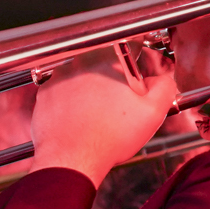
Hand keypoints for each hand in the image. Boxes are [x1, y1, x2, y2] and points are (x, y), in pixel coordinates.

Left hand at [30, 42, 177, 183]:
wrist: (72, 157)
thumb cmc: (109, 138)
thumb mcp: (152, 112)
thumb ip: (164, 87)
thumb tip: (162, 79)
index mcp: (109, 61)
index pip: (130, 51)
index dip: (138, 69)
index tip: (137, 84)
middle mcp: (81, 62)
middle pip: (105, 65)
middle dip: (114, 81)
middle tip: (118, 105)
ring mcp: (59, 76)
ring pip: (83, 77)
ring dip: (91, 89)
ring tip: (99, 115)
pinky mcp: (45, 92)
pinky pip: (63, 90)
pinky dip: (71, 100)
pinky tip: (80, 117)